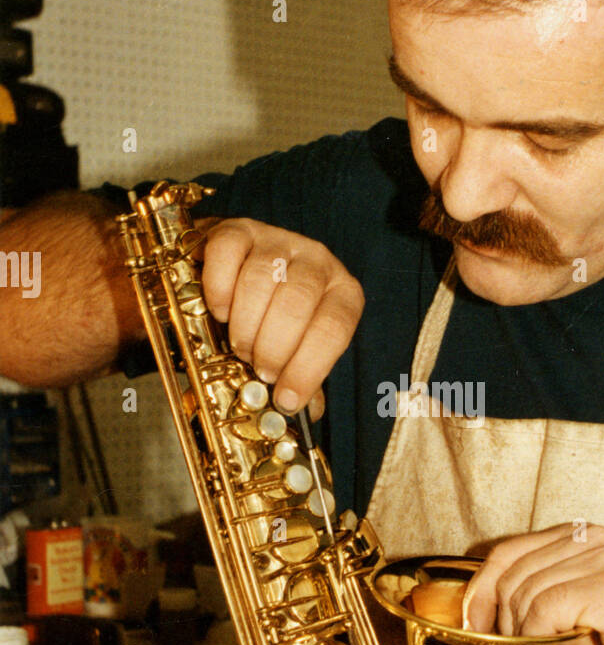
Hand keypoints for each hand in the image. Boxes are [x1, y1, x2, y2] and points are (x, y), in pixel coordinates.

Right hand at [200, 218, 363, 419]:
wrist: (235, 275)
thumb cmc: (271, 319)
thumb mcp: (296, 348)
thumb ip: (304, 378)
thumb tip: (309, 415)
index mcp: (342, 292)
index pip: (335, 327)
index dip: (310, 367)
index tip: (286, 398)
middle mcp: (317, 260)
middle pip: (298, 301)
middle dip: (274, 346)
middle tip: (259, 370)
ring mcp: (278, 239)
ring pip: (262, 278)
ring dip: (246, 323)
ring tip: (239, 345)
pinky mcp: (238, 228)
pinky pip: (227, 253)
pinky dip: (219, 288)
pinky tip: (219, 311)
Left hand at [464, 523, 603, 644]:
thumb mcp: (564, 619)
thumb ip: (528, 600)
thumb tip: (476, 608)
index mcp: (580, 537)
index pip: (507, 551)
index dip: (480, 590)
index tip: (472, 625)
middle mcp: (592, 538)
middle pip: (510, 571)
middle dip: (499, 617)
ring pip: (525, 591)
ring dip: (521, 629)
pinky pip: (545, 608)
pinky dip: (539, 635)